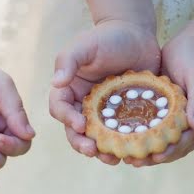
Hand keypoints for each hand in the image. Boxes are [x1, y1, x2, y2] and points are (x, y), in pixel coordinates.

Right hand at [49, 19, 160, 165]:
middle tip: (93, 151)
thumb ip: (69, 60)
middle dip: (82, 144)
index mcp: (69, 91)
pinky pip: (120, 135)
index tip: (81, 124)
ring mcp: (103, 114)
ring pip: (98, 139)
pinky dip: (125, 145)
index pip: (60, 110)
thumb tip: (56, 82)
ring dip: (103, 152)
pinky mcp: (122, 117)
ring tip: (114, 159)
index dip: (67, 120)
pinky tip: (134, 152)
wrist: (137, 34)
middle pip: (76, 132)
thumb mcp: (85, 45)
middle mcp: (82, 106)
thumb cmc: (107, 37)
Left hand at [133, 32, 193, 167]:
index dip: (173, 150)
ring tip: (127, 157)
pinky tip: (125, 139)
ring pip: (165, 140)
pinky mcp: (168, 111)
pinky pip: (156, 128)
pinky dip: (144, 135)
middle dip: (156, 156)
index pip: (190, 139)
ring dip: (148, 150)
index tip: (156, 157)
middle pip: (176, 146)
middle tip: (135, 162)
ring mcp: (182, 117)